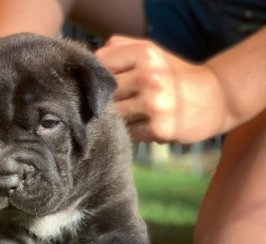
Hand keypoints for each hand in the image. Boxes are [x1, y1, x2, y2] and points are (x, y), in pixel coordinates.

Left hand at [95, 36, 224, 143]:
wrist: (216, 98)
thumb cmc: (174, 76)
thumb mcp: (152, 52)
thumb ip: (119, 48)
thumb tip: (88, 61)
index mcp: (145, 53)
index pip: (100, 64)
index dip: (95, 77)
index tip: (100, 85)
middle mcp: (149, 76)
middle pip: (104, 93)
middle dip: (104, 101)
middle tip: (115, 105)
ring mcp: (154, 103)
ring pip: (113, 116)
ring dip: (118, 119)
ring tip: (132, 115)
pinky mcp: (158, 128)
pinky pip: (127, 133)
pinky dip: (131, 132)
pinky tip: (144, 126)